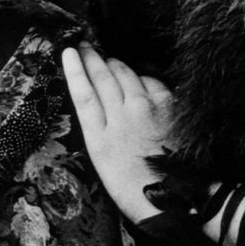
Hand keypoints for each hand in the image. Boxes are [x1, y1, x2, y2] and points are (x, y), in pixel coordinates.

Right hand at [61, 44, 172, 223]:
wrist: (175, 199)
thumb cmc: (134, 187)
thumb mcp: (104, 162)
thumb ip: (100, 129)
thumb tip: (98, 100)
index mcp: (100, 138)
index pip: (83, 94)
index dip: (74, 71)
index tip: (68, 52)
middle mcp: (121, 117)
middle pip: (103, 77)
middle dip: (92, 58)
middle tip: (85, 46)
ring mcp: (146, 109)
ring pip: (125, 74)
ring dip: (114, 64)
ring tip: (107, 60)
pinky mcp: (168, 106)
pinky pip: (149, 81)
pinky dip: (140, 77)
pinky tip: (137, 79)